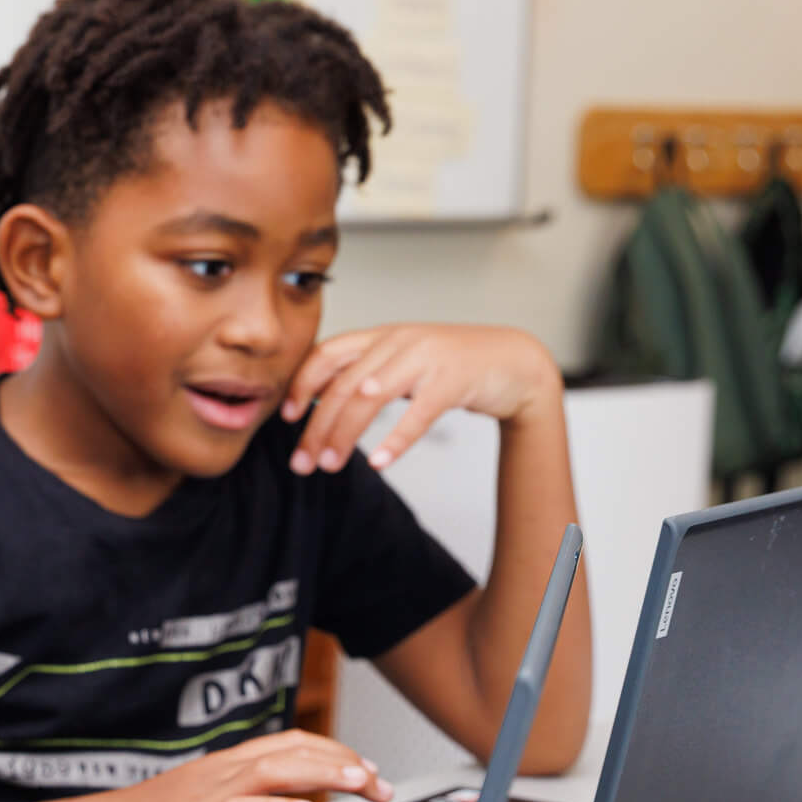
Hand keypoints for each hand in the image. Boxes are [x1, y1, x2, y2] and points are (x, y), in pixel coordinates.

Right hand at [50, 729, 394, 801]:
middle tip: (382, 784)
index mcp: (224, 772)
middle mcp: (219, 773)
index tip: (371, 774)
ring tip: (361, 784)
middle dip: (345, 764)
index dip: (336, 755)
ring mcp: (206, 793)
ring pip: (275, 769)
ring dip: (324, 774)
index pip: (291, 748)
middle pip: (293, 752)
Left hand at [281, 324, 562, 474]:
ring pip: (370, 397)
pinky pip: (418, 413)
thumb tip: (321, 403)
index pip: (327, 354)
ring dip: (345, 435)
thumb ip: (366, 374)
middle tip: (301, 462)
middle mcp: (399, 342)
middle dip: (317, 427)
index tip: (286, 418)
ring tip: (330, 465)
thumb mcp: (403, 362)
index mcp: (382, 336)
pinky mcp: (454, 380)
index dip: (303, 385)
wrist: (515, 361)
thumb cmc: (453, 365)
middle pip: (343, 385)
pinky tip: (380, 463)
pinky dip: (396, 440)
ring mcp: (426, 359)